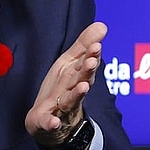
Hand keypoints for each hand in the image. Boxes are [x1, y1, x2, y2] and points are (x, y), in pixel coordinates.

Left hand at [24, 22, 105, 149]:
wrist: (50, 124)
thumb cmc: (63, 89)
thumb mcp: (71, 64)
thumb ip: (84, 46)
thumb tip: (102, 25)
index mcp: (77, 76)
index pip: (86, 64)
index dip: (91, 56)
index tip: (96, 46)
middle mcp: (73, 91)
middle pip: (81, 80)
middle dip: (87, 72)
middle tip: (92, 62)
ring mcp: (61, 108)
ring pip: (70, 100)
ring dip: (77, 94)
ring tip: (83, 87)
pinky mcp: (47, 121)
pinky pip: (49, 122)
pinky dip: (51, 123)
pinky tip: (52, 122)